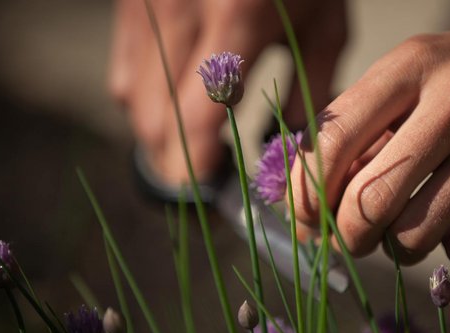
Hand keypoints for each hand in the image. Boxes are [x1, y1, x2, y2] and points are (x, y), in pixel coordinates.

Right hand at [108, 0, 345, 183]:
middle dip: (176, 164)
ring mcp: (146, 7)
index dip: (197, 167)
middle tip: (206, 181)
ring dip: (160, 139)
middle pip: (155, 121)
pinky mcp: (130, 5)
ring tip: (195, 148)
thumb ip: (312, 91)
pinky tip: (175, 106)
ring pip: (134, 103)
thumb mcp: (324, 23)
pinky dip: (146, 104)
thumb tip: (296, 153)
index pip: (198, 117)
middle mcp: (177, 12)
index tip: (209, 196)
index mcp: (235, 18)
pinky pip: (125, 74)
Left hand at [292, 0, 449, 269]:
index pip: (333, 140)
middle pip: (369, 203)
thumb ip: (365, 128)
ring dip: (403, 243)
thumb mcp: (421, 74)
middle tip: (355, 236)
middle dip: (349, 236)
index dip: (306, 194)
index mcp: (413, 65)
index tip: (305, 219)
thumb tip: (307, 200)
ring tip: (419, 218)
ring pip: (415, 237)